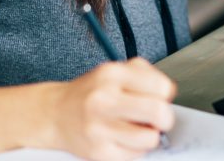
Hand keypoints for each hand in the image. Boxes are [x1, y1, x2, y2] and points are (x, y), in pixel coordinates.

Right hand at [48, 57, 176, 160]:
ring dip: (150, 135)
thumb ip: (145, 75)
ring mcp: (99, 128)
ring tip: (138, 129)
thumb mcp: (115, 71)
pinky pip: (135, 155)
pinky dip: (135, 149)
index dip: (165, 95)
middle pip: (158, 112)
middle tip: (158, 118)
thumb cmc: (91, 93)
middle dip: (165, 118)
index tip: (159, 98)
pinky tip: (124, 139)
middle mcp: (103, 100)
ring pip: (150, 138)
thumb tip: (168, 93)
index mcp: (111, 75)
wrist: (55, 114)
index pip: (160, 87)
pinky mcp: (98, 153)